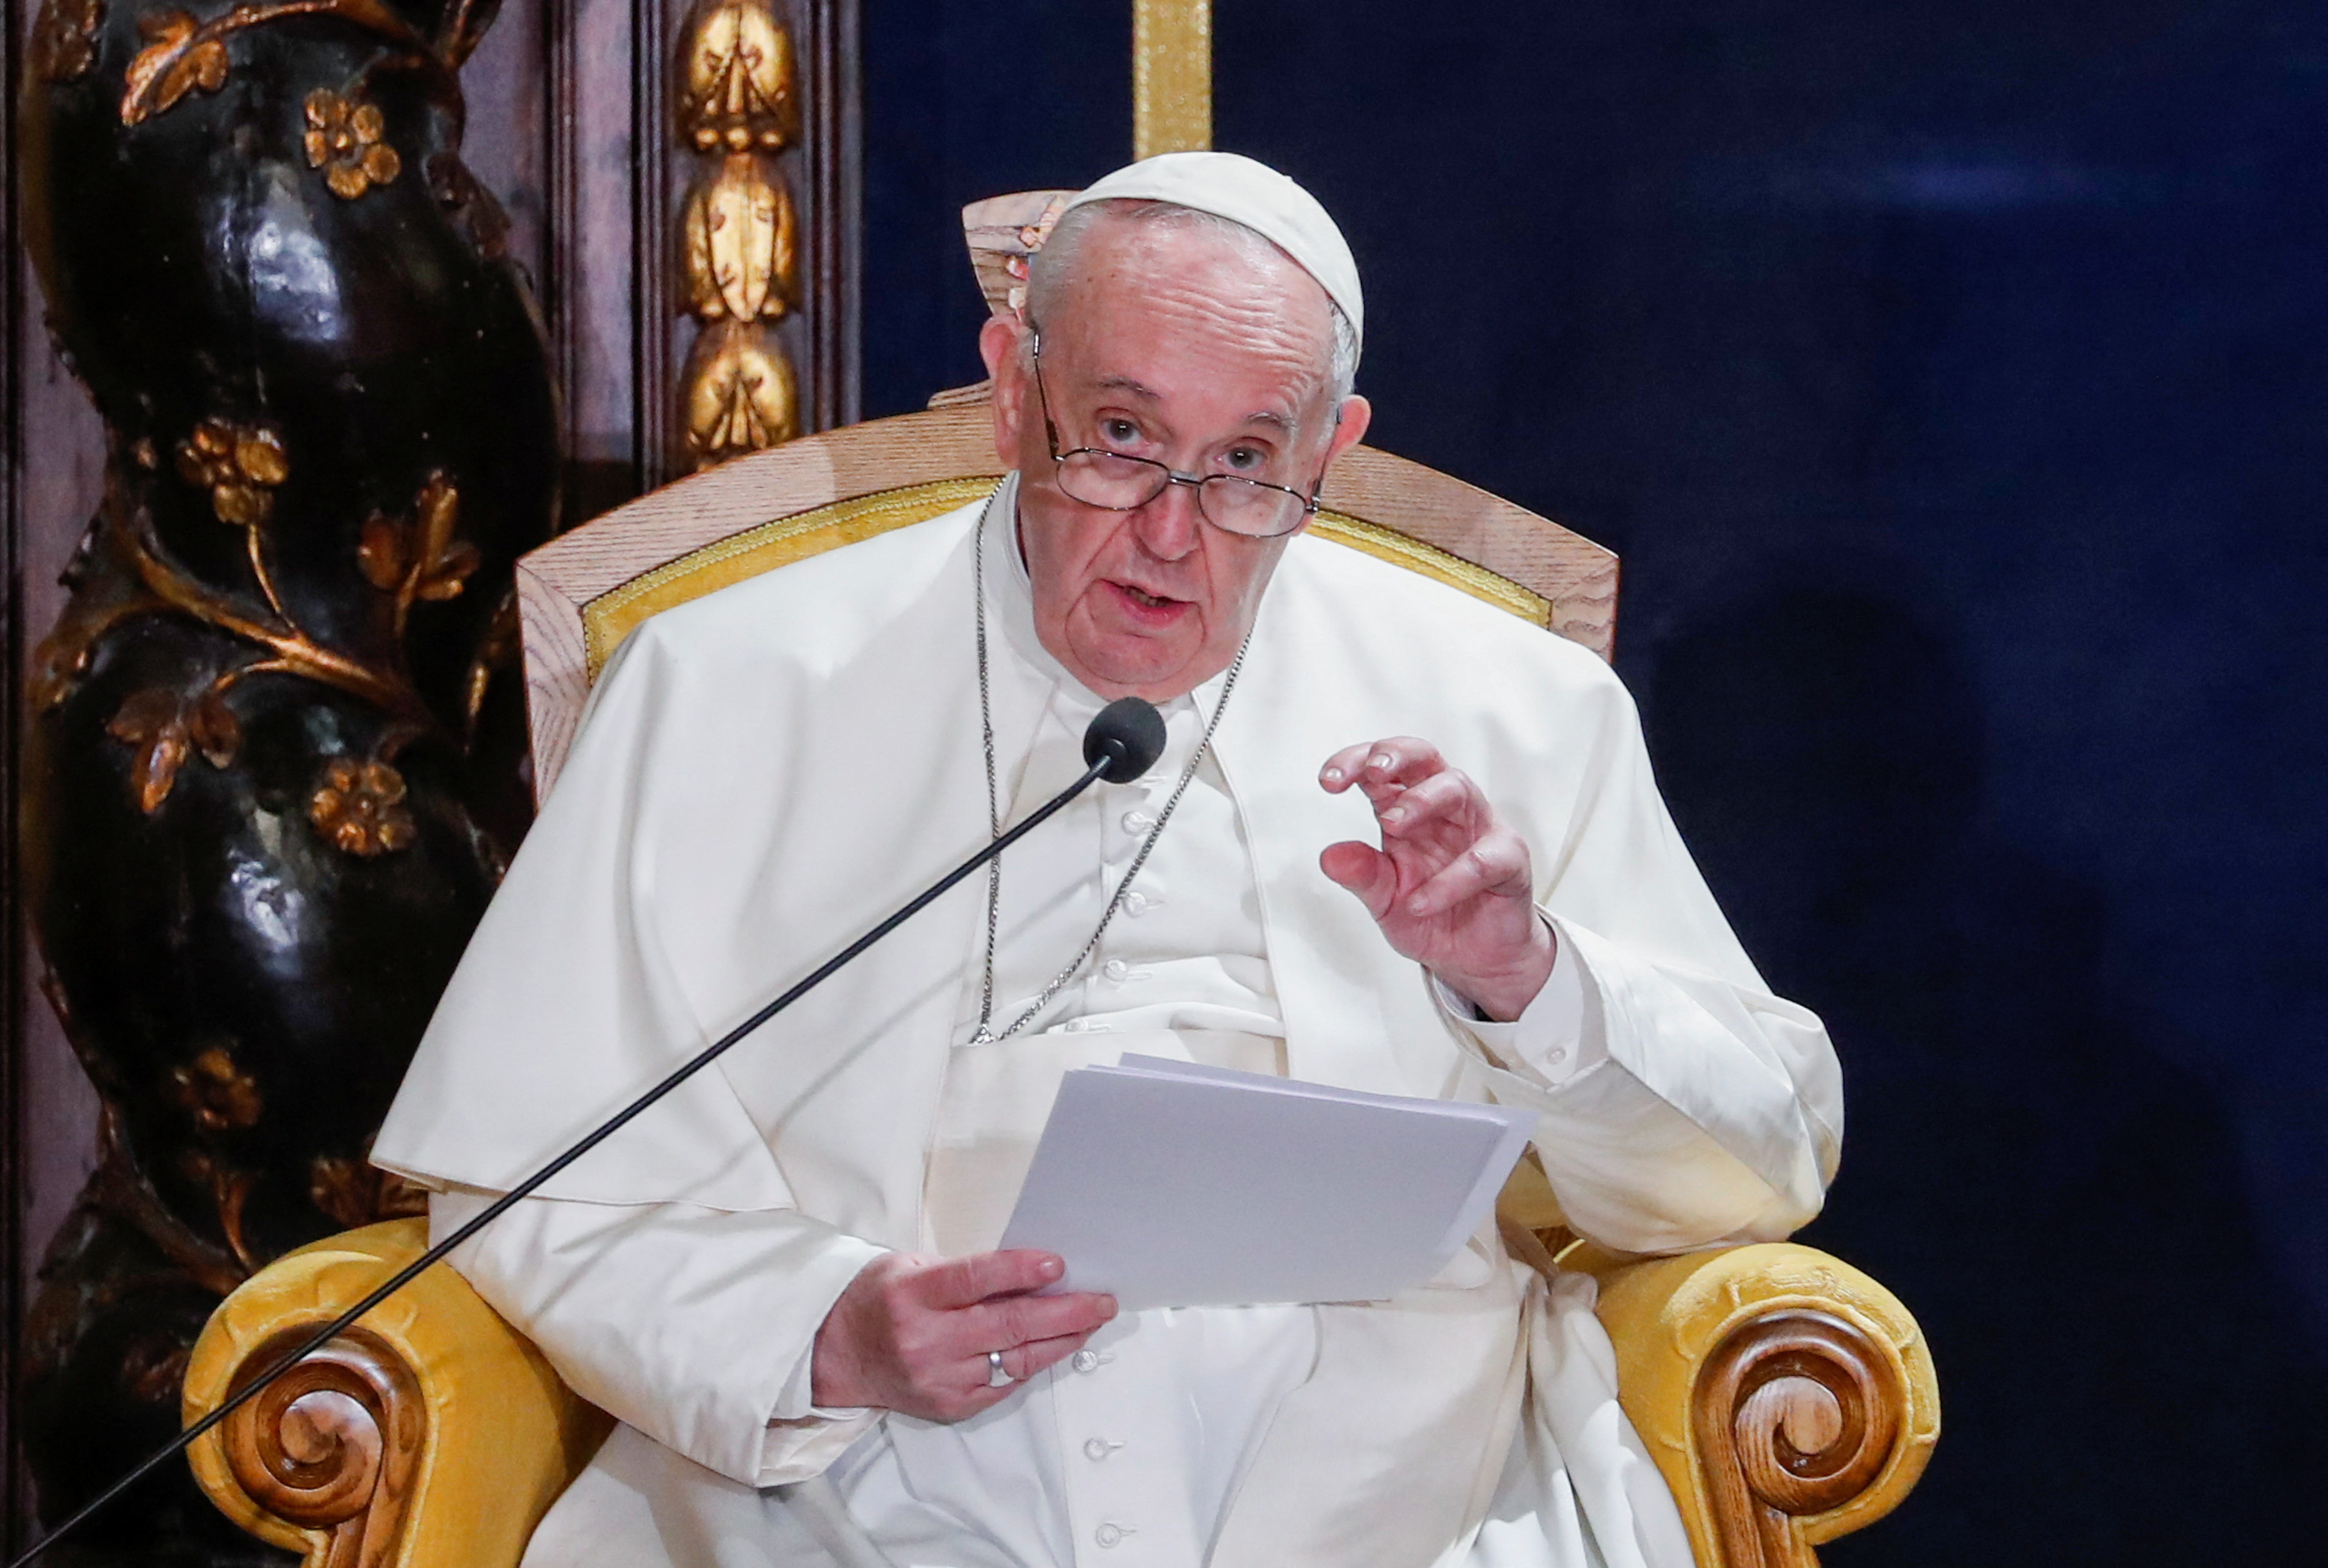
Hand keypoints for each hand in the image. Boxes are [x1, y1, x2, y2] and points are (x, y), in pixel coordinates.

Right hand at [810, 1250, 1115, 1420]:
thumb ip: (966, 1272)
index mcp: (913, 1295)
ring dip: (1060, 1340)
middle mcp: (926, 1340)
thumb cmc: (880, 1299)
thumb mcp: (912, 1267)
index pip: (974, 1280)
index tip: (1058, 1265)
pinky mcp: (950, 1406)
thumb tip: (1033, 1272)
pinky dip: (1033, 1363)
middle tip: (1101, 1301)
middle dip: (1065, 1313)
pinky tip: (1054, 1345)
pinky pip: (1005, 1384)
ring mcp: (939, 1379)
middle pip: (1008, 1325)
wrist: (838, 1353)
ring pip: (1016, 1360)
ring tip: (1090, 1321)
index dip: (1019, 1272)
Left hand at [1318, 737, 1554, 1021]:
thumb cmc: (1431, 915)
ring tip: (1391, 824)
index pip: (1382, 769)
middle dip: (1395, 756)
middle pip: (1423, 758)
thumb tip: (1330, 857)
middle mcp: (1443, 810)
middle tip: (1372, 772)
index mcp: (1406, 809)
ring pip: (1457, 789)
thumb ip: (1362, 876)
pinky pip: (1482, 859)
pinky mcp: (1508, 860)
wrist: (1475, 958)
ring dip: (1421, 800)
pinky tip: (1422, 902)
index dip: (1355, 762)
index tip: (1329, 780)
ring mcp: (1478, 829)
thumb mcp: (1384, 900)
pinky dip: (1450, 880)